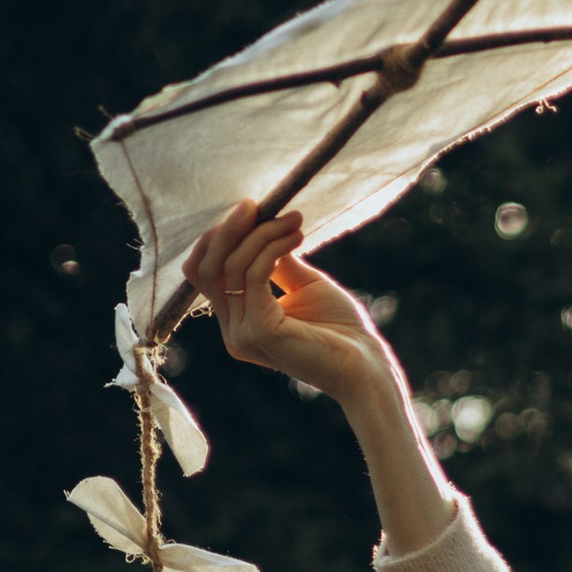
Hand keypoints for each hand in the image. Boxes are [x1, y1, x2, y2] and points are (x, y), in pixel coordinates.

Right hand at [184, 201, 397, 407]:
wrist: (366, 365)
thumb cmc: (340, 329)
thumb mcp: (303, 285)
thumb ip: (276, 262)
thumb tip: (262, 225)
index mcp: (238, 322)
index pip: (204, 273)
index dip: (219, 239)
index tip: (251, 211)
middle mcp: (233, 331)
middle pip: (207, 268)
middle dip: (229, 230)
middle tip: (256, 205)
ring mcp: (242, 334)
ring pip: (231, 266)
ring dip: (261, 234)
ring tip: (294, 222)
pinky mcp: (259, 331)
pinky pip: (253, 275)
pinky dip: (271, 248)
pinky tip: (296, 236)